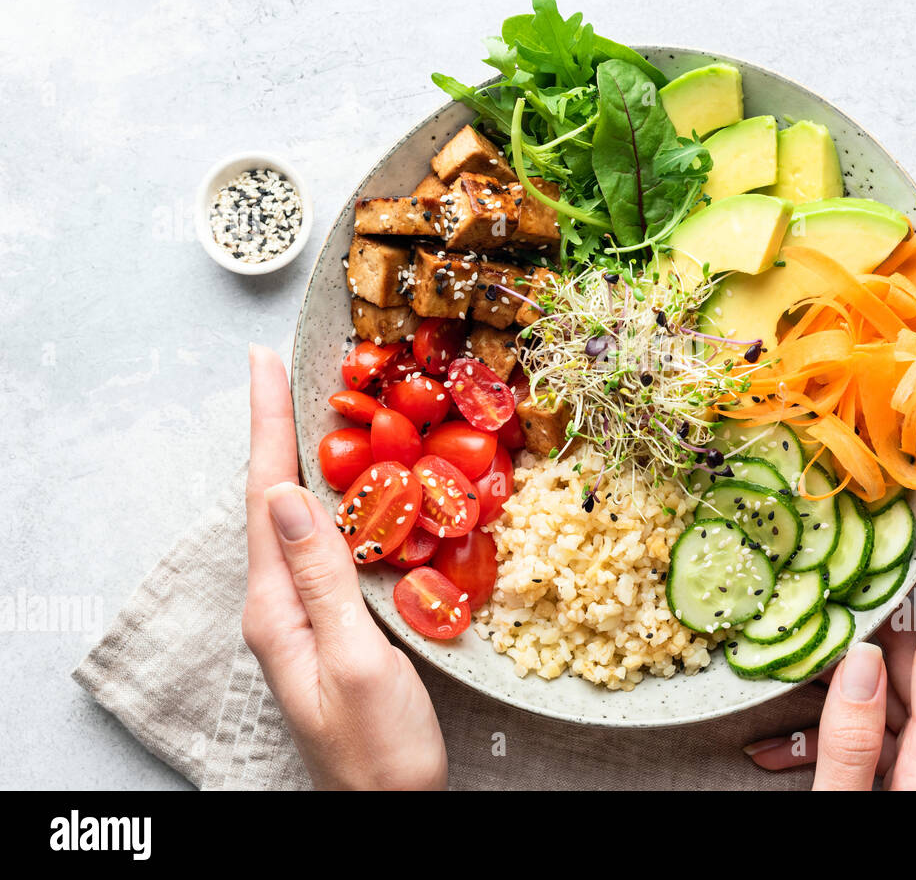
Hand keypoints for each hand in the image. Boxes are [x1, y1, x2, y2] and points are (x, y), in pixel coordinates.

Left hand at [241, 344, 446, 789]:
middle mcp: (280, 607)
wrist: (390, 811)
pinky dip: (335, 502)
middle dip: (276, 430)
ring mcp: (303, 618)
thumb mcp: (354, 662)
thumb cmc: (379, 750)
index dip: (268, 426)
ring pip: (298, 521)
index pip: (267, 498)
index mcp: (278, 609)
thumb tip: (289, 495)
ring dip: (300, 458)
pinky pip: (326, 547)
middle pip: (272, 500)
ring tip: (307, 408)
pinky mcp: (331, 626)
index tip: (264, 365)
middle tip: (281, 370)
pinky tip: (353, 490)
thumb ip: (324, 579)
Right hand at [743, 517, 915, 789]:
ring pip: (896, 702)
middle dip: (877, 614)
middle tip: (851, 564)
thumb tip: (856, 665)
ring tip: (806, 644)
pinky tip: (793, 741)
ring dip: (847, 678)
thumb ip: (850, 742)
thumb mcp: (843, 810)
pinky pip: (887, 740)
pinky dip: (844, 731)